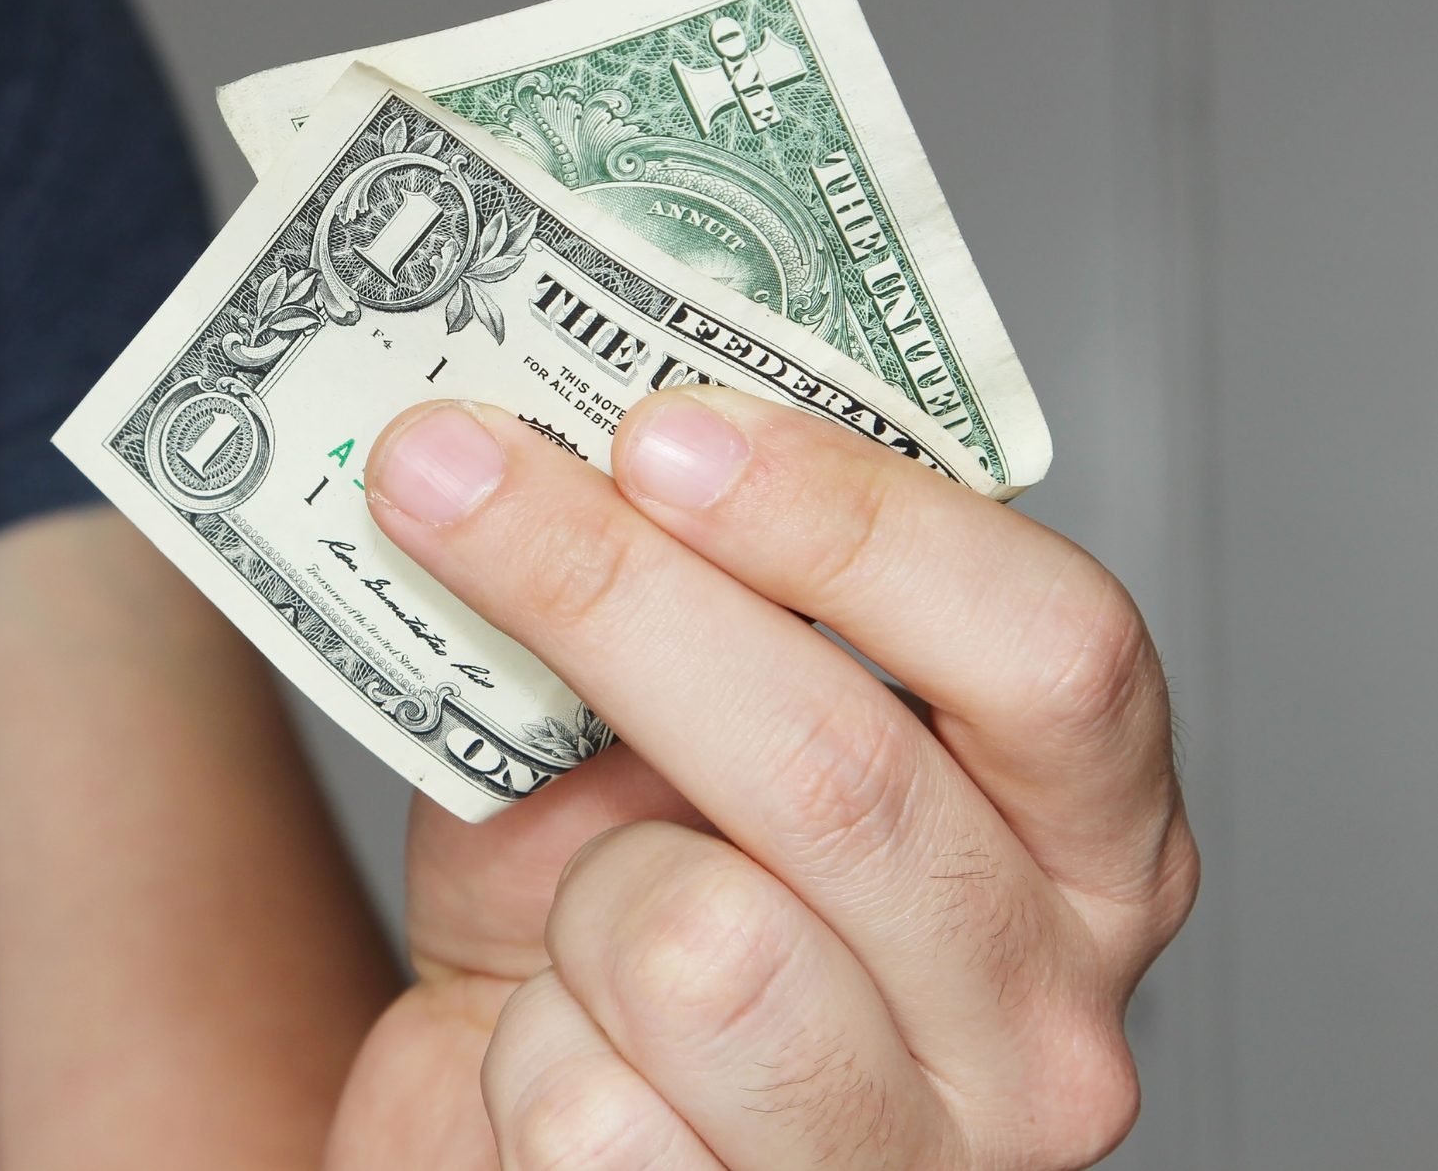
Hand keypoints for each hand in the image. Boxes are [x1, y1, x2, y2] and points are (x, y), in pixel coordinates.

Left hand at [323, 387, 1197, 1169]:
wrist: (527, 1122)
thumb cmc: (606, 916)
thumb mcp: (640, 737)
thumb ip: (649, 603)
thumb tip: (535, 428)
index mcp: (1081, 840)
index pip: (1053, 649)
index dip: (850, 518)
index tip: (655, 426)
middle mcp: (1049, 1013)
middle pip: (845, 768)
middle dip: (607, 594)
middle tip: (442, 470)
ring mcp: (919, 1155)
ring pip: (696, 945)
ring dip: (573, 899)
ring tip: (575, 920)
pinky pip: (589, 1110)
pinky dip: (521, 1055)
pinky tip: (558, 1055)